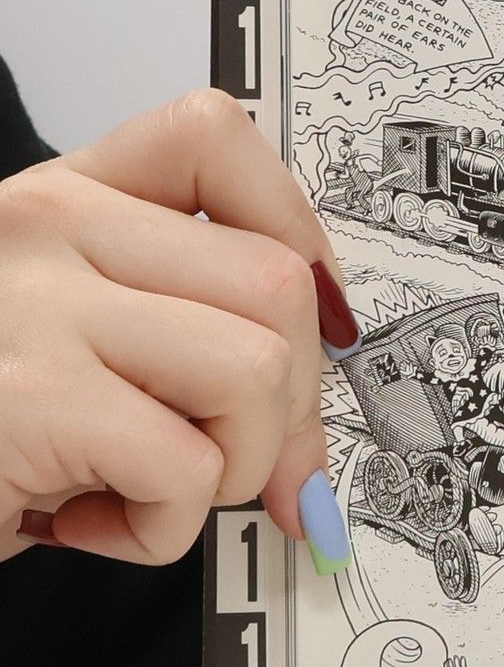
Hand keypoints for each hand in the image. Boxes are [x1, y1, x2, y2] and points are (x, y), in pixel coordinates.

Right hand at [0, 91, 348, 563]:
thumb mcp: (87, 356)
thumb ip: (206, 355)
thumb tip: (310, 450)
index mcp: (69, 200)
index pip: (212, 139)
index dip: (297, 233)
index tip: (309, 321)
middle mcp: (46, 227)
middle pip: (277, 282)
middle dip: (288, 401)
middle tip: (218, 455)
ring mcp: (36, 304)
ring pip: (256, 370)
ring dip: (233, 467)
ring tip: (148, 490)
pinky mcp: (30, 398)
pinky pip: (188, 467)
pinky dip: (163, 528)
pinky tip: (89, 521)